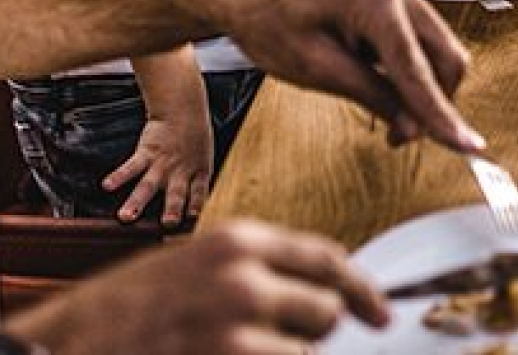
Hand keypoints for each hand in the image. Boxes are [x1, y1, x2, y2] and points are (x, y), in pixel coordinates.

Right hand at [7, 220, 388, 354]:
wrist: (68, 346)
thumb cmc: (128, 310)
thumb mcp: (195, 265)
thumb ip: (257, 268)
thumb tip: (319, 288)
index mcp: (238, 241)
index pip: (328, 258)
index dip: (361, 289)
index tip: (380, 313)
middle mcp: (244, 277)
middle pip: (326, 309)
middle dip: (312, 331)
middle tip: (276, 339)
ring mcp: (236, 326)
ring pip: (306, 350)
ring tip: (235, 350)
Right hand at [104, 113, 213, 225]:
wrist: (183, 111)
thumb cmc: (194, 141)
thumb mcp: (204, 161)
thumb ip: (196, 184)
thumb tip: (194, 212)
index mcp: (198, 173)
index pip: (200, 192)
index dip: (197, 204)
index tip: (193, 217)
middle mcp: (180, 171)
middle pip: (177, 192)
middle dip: (172, 208)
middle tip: (167, 223)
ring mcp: (163, 163)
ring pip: (148, 185)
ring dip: (137, 201)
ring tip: (125, 217)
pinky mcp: (147, 152)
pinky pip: (131, 166)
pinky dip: (119, 176)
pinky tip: (107, 186)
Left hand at [198, 0, 482, 152]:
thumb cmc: (270, 20)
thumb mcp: (316, 68)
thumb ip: (371, 96)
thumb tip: (412, 127)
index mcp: (378, 2)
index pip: (421, 71)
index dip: (443, 115)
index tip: (468, 147)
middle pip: (447, 59)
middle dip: (436, 103)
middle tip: (401, 138)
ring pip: (441, 53)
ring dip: (426, 91)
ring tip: (390, 119)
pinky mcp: (398, 4)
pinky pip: (424, 45)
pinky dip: (415, 75)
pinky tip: (387, 92)